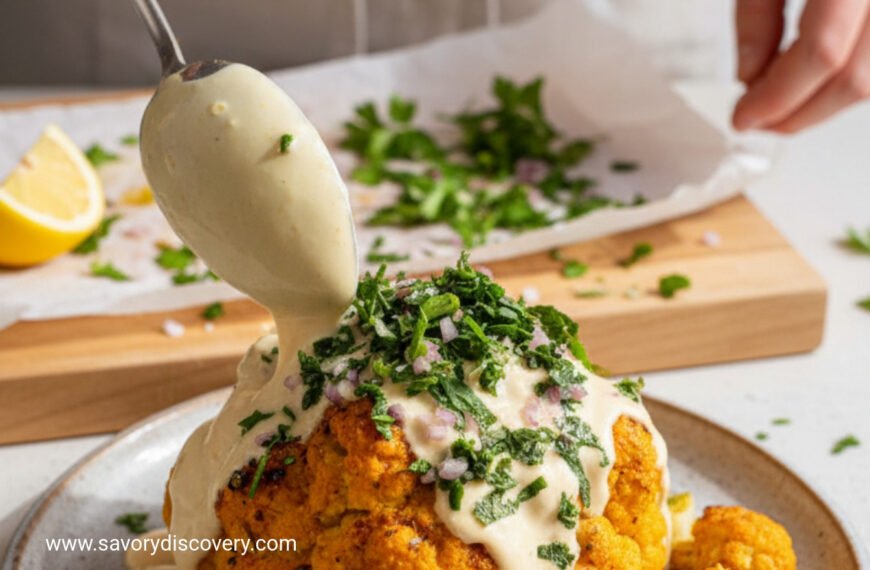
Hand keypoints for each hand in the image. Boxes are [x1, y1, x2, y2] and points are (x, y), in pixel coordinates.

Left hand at [733, 0, 869, 132]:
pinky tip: (805, 78)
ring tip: (776, 99)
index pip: (822, 54)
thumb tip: (749, 76)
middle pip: (853, 79)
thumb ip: (755, 16)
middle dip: (796, 113)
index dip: (777, 96)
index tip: (743, 116)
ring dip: (819, 104)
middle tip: (756, 119)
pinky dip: (839, 82)